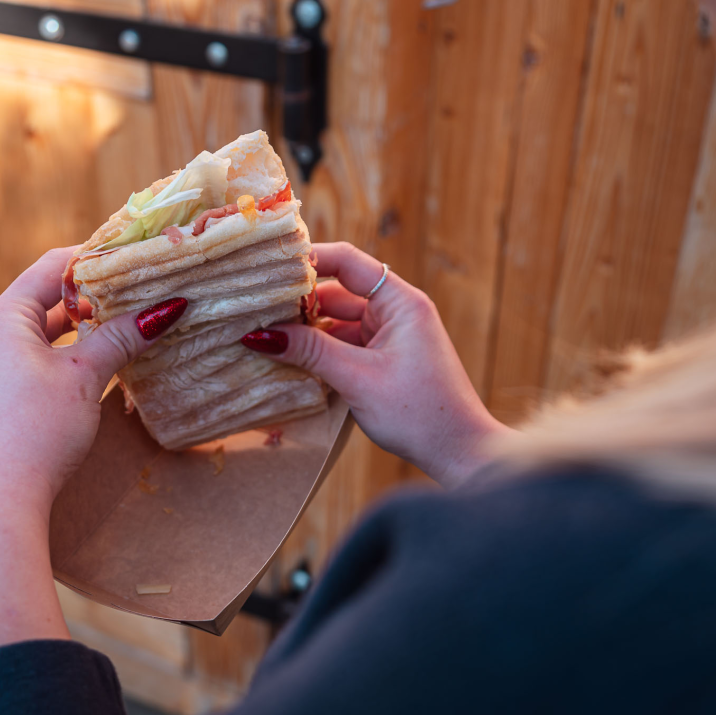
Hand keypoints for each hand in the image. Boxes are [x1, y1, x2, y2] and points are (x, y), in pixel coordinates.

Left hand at [0, 247, 186, 669]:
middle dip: (93, 298)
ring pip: (41, 338)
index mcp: (3, 318)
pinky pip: (33, 366)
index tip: (136, 260)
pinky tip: (94, 376)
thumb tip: (167, 308)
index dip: (96, 258)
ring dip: (82, 333)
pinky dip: (65, 361)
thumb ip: (122, 337)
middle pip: (46, 301)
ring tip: (124, 333)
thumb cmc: (37, 429)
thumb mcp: (85, 376)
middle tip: (139, 296)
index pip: (52, 266)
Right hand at [241, 243, 510, 486]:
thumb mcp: (357, 379)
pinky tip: (291, 361)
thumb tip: (259, 335)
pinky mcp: (386, 361)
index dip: (310, 260)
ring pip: (339, 322)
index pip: (348, 262)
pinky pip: (347, 345)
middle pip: (339, 293)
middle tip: (255, 310)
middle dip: (300, 303)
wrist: (460, 453)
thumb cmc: (419, 413)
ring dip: (308, 331)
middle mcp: (397, 312)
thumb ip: (310, 351)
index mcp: (401, 302)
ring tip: (265, 337)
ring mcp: (392, 337)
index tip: (270, 268)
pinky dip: (322, 351)